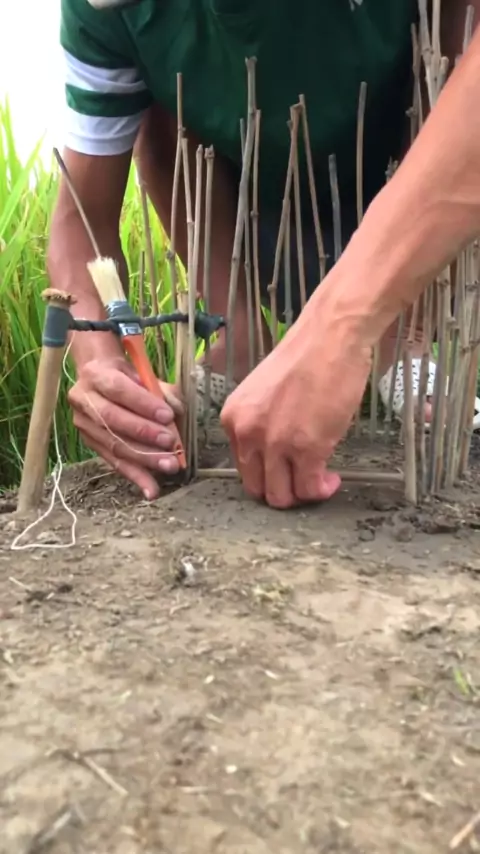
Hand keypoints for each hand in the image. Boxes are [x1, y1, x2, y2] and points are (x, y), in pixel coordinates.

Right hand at [68, 355, 183, 498]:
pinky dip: (136, 476)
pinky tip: (151, 489)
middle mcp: (83, 399)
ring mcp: (83, 424)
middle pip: (112, 419)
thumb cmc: (129, 377)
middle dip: (144, 433)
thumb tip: (176, 412)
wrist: (100, 379)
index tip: (168, 415)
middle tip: (171, 443)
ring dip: (144, 459)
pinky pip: (114, 462)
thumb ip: (162, 391)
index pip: (118, 389)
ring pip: (113, 445)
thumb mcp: (146, 375)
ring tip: (169, 466)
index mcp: (96, 374)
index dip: (142, 404)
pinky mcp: (89, 443)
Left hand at [220, 299, 372, 508]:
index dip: (266, 473)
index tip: (285, 468)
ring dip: (302, 494)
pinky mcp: (307, 449)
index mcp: (234, 418)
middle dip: (281, 489)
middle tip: (302, 480)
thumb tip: (275, 454)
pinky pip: (309, 488)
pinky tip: (331, 479)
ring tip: (319, 480)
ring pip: (281, 496)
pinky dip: (321, 490)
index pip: (242, 467)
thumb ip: (261, 423)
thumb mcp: (263, 393)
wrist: (331, 337)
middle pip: (257, 488)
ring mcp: (276, 443)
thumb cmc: (305, 356)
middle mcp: (248, 433)